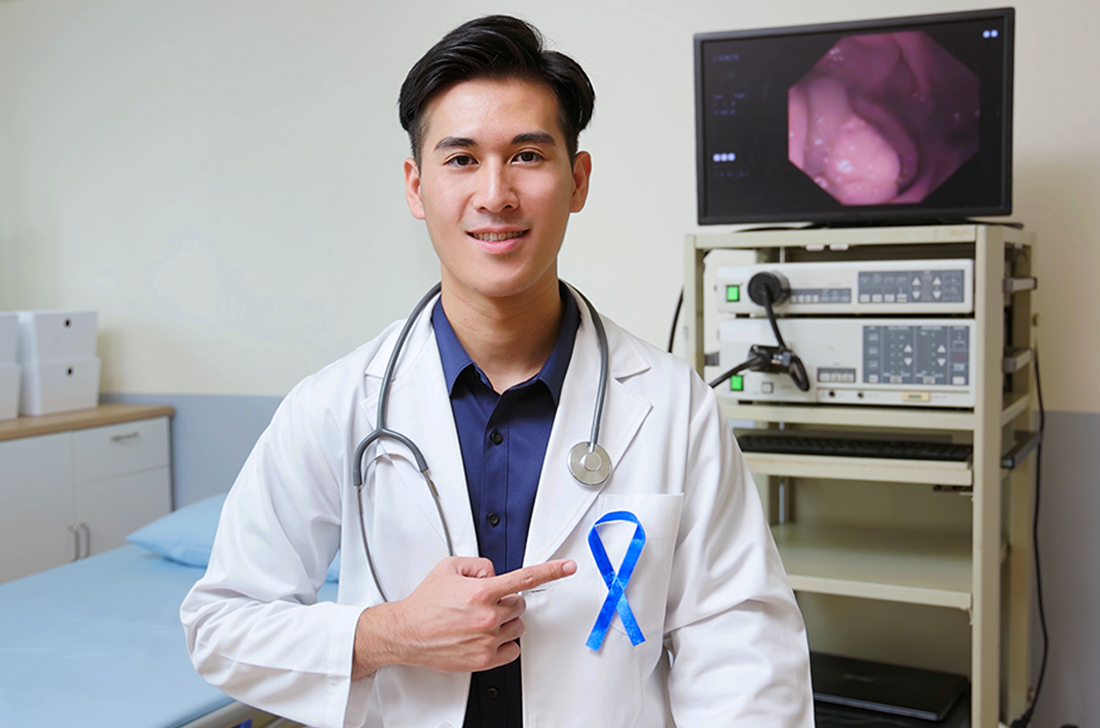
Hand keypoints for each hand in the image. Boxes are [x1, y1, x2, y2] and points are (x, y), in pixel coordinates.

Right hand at [352, 556, 575, 677]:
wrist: (406, 633)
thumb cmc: (425, 603)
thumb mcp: (449, 567)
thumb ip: (479, 564)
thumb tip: (494, 572)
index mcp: (482, 591)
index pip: (525, 578)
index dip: (551, 570)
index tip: (568, 567)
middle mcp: (488, 616)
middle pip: (520, 604)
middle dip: (507, 600)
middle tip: (485, 602)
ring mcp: (487, 640)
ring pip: (517, 626)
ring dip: (505, 621)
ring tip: (481, 620)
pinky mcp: (484, 660)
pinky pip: (512, 650)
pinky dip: (504, 643)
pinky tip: (486, 637)